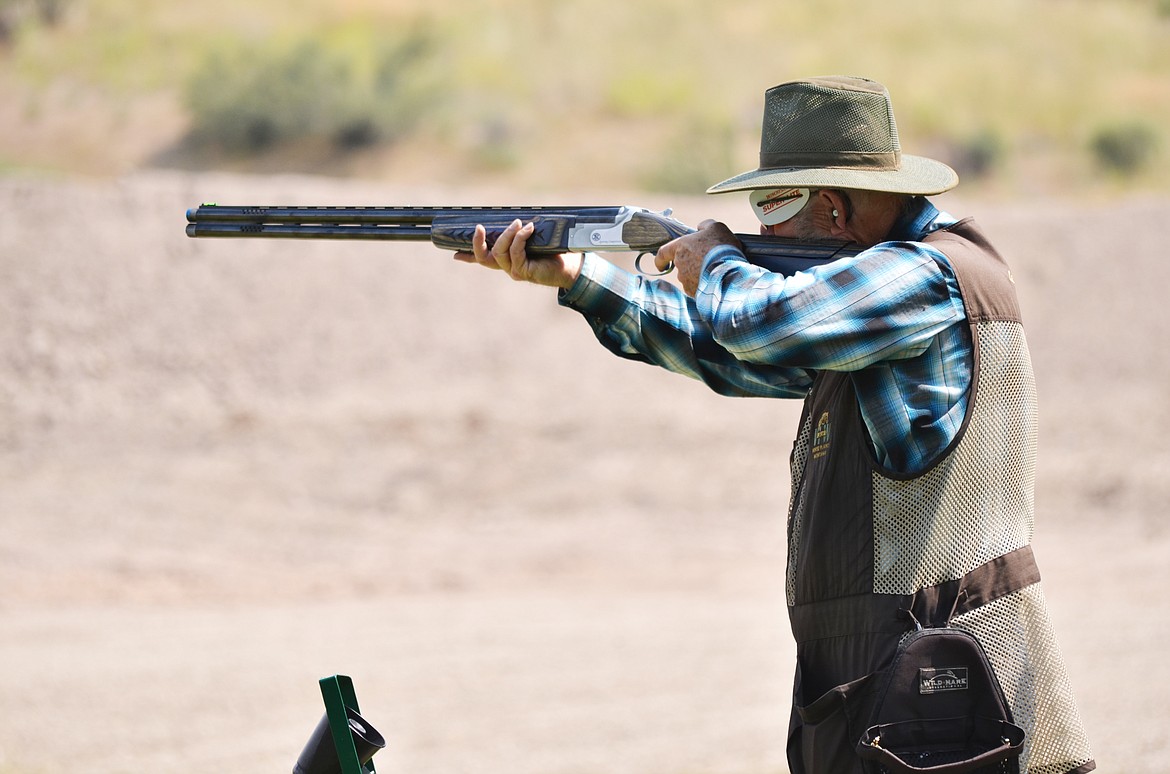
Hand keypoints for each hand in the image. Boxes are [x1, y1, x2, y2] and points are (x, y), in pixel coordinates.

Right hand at [453, 219, 581, 289]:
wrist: (573, 268)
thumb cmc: (556, 251)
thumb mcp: (536, 239)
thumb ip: (523, 232)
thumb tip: (519, 217)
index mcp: (508, 260)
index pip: (484, 259)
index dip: (468, 257)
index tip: (454, 254)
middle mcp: (508, 267)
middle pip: (484, 258)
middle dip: (477, 243)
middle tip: (479, 228)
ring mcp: (515, 270)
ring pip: (498, 253)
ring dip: (506, 235)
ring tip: (517, 223)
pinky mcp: (524, 271)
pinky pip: (516, 252)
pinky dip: (520, 238)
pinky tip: (528, 229)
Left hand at [654, 220, 739, 295]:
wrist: (729, 271)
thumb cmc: (721, 246)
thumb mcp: (715, 227)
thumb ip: (704, 225)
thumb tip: (700, 228)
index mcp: (680, 247)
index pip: (662, 253)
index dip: (661, 259)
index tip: (662, 265)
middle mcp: (680, 265)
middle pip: (682, 265)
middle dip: (692, 264)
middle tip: (708, 261)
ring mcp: (685, 280)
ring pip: (689, 278)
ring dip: (698, 275)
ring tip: (715, 272)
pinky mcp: (694, 292)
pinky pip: (697, 288)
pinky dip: (704, 285)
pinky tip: (716, 281)